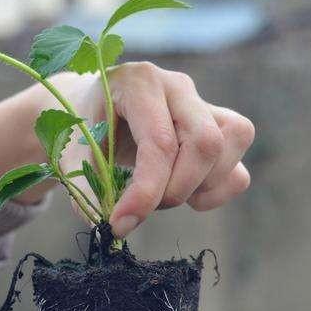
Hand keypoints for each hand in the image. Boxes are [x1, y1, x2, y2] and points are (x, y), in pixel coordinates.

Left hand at [0, 62, 254, 236]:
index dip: (145, 192)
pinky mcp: (220, 128)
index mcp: (139, 83)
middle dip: (178, 189)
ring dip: (200, 187)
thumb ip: (85, 186)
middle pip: (206, 141)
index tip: (120, 224)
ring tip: (164, 195)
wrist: (96, 109)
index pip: (159, 143)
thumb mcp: (71, 152)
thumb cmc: (85, 128)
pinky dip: (216, 192)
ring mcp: (204, 105)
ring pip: (232, 144)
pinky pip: (239, 167)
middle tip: (147, 206)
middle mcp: (178, 87)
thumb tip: (105, 227)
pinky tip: (187, 194)